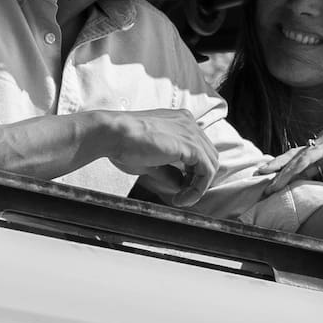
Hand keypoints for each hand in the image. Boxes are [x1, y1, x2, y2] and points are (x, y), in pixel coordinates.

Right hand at [97, 107, 219, 207]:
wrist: (111, 134)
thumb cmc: (123, 144)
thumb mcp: (150, 161)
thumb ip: (168, 171)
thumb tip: (181, 184)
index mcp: (179, 122)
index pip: (198, 149)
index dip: (193, 172)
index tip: (179, 189)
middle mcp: (189, 123)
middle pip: (208, 156)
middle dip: (198, 180)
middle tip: (180, 197)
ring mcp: (191, 132)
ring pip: (211, 164)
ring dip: (198, 187)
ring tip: (180, 200)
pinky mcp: (190, 145)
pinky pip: (207, 171)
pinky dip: (198, 188)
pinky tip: (182, 198)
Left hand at [258, 127, 322, 201]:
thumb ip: (322, 188)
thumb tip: (304, 204)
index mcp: (322, 151)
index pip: (296, 163)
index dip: (280, 174)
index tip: (264, 187)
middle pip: (293, 156)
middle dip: (273, 168)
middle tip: (255, 178)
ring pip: (300, 155)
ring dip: (283, 170)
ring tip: (269, 183)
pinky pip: (314, 153)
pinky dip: (301, 164)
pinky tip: (289, 174)